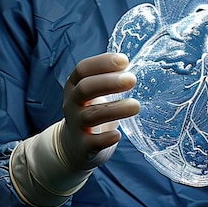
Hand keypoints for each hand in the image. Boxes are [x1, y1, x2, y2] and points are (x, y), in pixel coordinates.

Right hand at [61, 52, 139, 169]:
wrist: (73, 145)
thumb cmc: (90, 110)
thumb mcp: (93, 91)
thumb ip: (107, 78)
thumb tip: (131, 67)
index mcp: (74, 85)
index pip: (83, 69)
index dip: (102, 62)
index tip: (124, 61)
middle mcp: (71, 102)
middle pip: (85, 88)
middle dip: (109, 82)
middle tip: (132, 79)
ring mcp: (76, 124)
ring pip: (91, 115)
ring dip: (115, 109)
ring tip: (136, 105)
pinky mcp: (82, 145)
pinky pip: (92, 142)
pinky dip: (105, 138)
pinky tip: (117, 135)